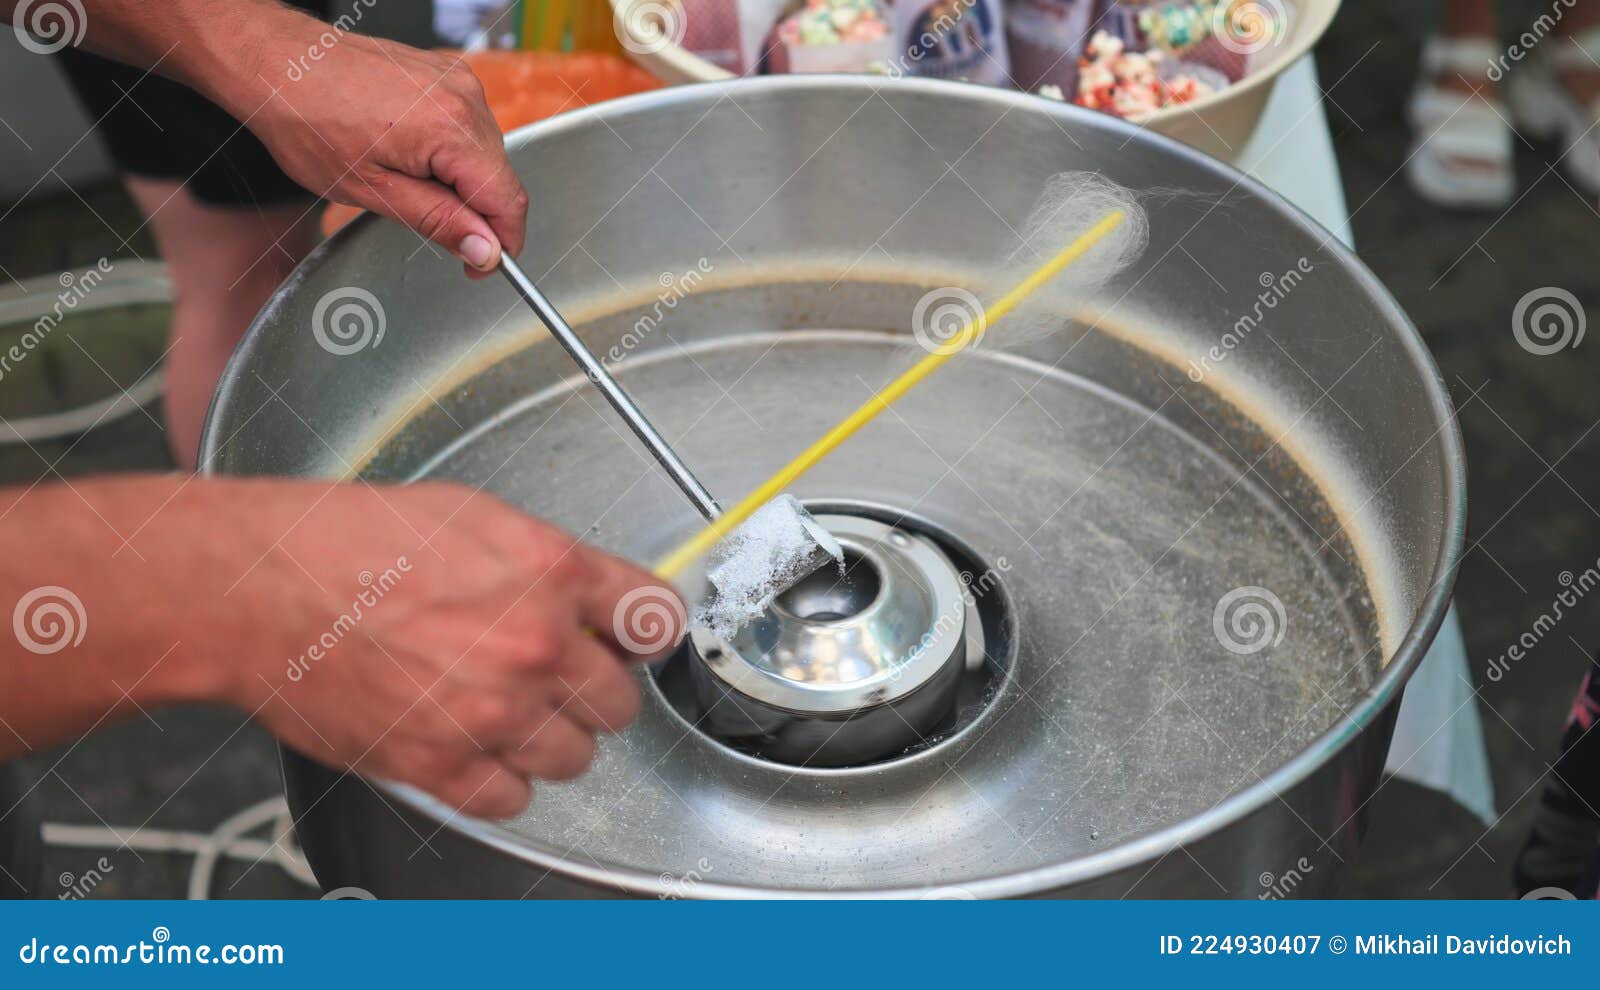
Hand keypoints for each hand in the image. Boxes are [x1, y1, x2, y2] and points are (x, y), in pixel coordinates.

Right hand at [151, 480, 682, 818]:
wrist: (257, 590)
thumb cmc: (345, 542)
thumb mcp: (472, 515)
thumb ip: (547, 562)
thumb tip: (594, 598)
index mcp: (551, 572)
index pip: (656, 619)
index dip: (644, 632)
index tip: (633, 639)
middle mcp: (534, 645)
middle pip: (621, 701)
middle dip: (593, 690)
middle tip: (555, 676)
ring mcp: (491, 712)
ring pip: (576, 758)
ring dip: (550, 739)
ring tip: (507, 710)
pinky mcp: (441, 764)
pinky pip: (513, 800)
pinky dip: (501, 782)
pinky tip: (476, 747)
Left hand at [213, 7, 526, 277]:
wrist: (280, 64)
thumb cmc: (309, 122)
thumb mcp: (374, 191)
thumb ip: (440, 222)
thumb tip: (486, 251)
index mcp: (452, 129)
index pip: (508, 200)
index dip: (502, 242)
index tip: (482, 265)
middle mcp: (465, 98)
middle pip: (499, 177)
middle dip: (474, 211)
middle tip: (427, 224)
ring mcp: (457, 81)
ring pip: (484, 153)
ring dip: (460, 179)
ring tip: (405, 178)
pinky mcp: (446, 74)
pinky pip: (467, 126)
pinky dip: (448, 150)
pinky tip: (406, 152)